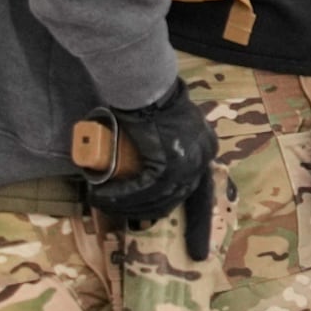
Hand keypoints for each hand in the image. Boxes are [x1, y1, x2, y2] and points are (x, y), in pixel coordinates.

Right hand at [82, 81, 216, 230]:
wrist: (147, 84)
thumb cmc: (154, 95)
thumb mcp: (173, 120)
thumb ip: (173, 135)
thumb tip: (155, 149)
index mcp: (207, 148)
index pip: (192, 187)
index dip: (176, 208)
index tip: (168, 226)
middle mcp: (202, 160)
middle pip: (174, 197)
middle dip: (146, 209)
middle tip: (122, 210)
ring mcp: (187, 165)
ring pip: (156, 198)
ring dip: (127, 205)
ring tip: (104, 201)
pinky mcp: (166, 166)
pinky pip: (143, 190)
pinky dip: (121, 196)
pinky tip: (104, 196)